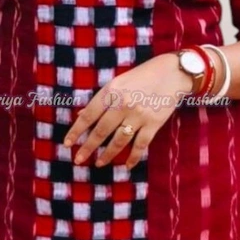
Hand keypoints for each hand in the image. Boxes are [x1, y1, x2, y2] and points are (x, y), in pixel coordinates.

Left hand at [62, 54, 192, 169]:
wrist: (172, 72)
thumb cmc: (142, 75)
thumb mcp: (118, 82)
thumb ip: (101, 99)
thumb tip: (81, 115)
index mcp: (111, 91)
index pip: (88, 115)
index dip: (76, 131)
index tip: (67, 143)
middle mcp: (123, 104)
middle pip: (101, 131)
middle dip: (88, 148)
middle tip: (78, 159)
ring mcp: (139, 115)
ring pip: (119, 141)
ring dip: (107, 155)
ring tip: (99, 163)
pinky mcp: (154, 124)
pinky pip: (140, 145)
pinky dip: (133, 158)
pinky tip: (127, 166)